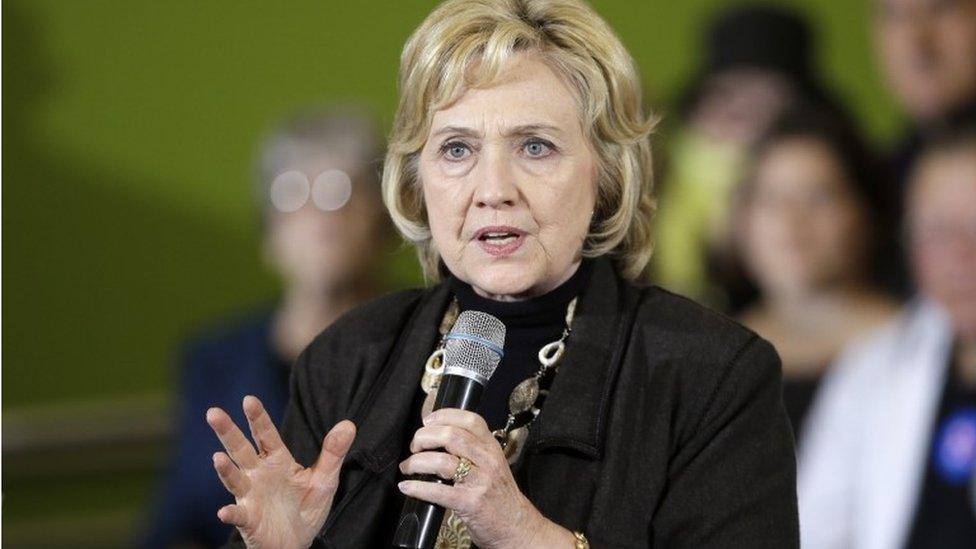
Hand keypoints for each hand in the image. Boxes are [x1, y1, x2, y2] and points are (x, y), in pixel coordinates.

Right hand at [206, 395, 355, 548]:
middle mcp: (259, 475)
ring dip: (225, 470)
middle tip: (213, 413)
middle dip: (228, 432)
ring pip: (234, 479)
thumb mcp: (325, 479)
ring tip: (217, 457)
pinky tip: (224, 512)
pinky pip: (238, 516)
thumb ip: (333, 452)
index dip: (258, 418)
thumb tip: (349, 424)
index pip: (267, 435)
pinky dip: (231, 514)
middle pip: (241, 450)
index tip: (249, 399)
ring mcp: (251, 497)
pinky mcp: (249, 520)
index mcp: (277, 461)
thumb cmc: (307, 506)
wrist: (297, 542)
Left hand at [397, 409, 573, 548]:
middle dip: (424, 438)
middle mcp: (487, 460)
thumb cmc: (500, 496)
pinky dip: (418, 488)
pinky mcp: (470, 503)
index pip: (470, 420)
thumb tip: (438, 437)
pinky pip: (438, 491)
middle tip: (415, 446)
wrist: (517, 526)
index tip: (427, 421)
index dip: (444, 416)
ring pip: (442, 461)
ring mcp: (480, 482)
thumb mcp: (493, 465)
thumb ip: (473, 450)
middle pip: (451, 435)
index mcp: (492, 448)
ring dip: (417, 462)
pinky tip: (408, 487)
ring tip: (407, 467)